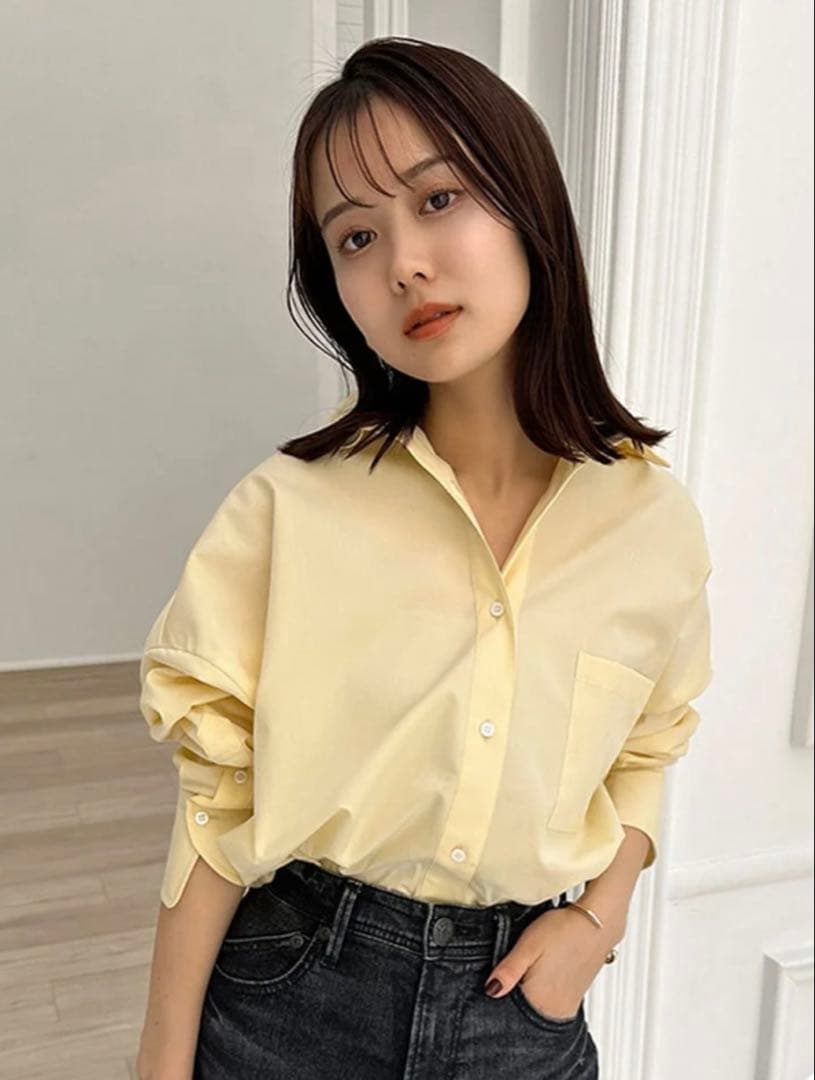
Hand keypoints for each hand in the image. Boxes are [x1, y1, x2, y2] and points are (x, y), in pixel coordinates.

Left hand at [483, 905, 623, 1019]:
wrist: (596, 923)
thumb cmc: (564, 930)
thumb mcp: (528, 946)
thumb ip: (508, 971)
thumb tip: (491, 990)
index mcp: (540, 1000)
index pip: (509, 1013)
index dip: (501, 994)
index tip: (501, 977)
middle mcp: (556, 1010)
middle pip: (523, 1012)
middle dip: (514, 994)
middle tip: (518, 966)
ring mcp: (567, 1006)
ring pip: (537, 1007)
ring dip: (529, 992)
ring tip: (533, 966)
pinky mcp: (575, 999)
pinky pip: (551, 1003)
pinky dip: (543, 991)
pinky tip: (543, 971)